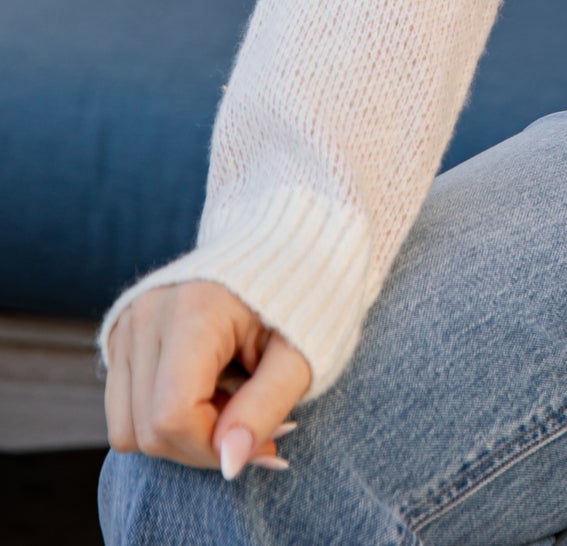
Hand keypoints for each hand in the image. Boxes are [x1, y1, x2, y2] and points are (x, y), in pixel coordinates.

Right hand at [105, 281, 311, 475]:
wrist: (286, 247)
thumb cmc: (300, 303)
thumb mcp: (300, 356)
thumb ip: (264, 409)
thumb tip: (229, 466)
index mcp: (193, 308)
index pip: (173, 417)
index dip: (214, 447)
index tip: (262, 436)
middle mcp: (147, 312)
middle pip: (148, 431)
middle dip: (202, 444)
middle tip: (252, 418)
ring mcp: (128, 321)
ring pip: (128, 430)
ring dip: (179, 435)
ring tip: (228, 400)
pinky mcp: (120, 334)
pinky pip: (122, 411)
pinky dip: (160, 418)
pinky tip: (204, 392)